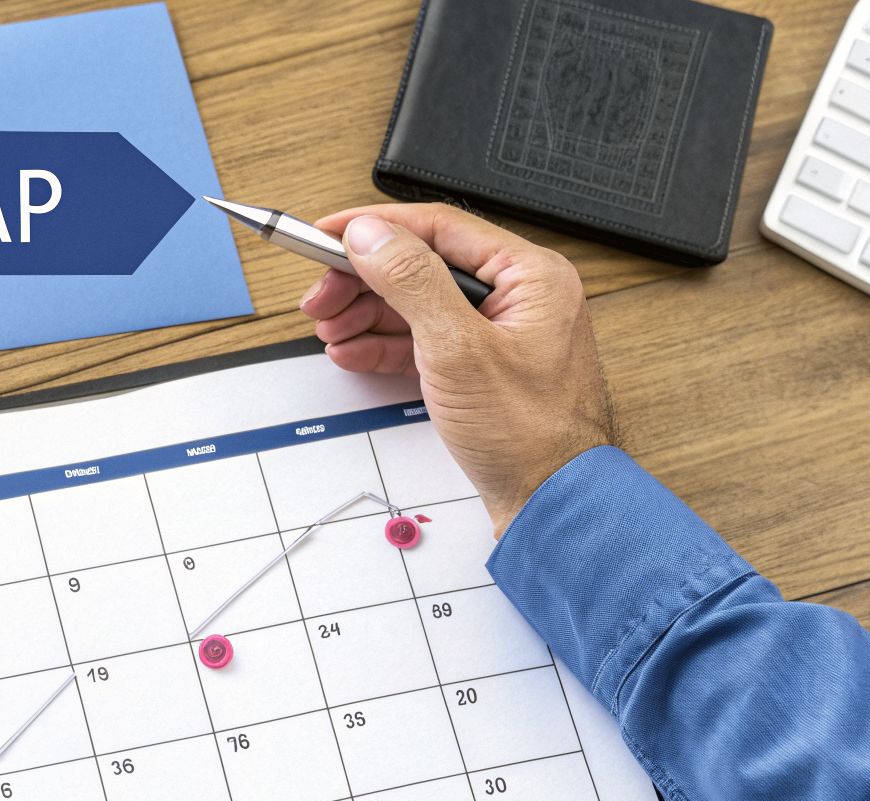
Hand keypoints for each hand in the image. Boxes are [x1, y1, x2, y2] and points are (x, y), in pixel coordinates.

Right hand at [298, 203, 611, 535]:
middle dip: (363, 280)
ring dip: (366, 313)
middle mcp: (517, 296)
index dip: (374, 228)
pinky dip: (384, 344)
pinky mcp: (480, 366)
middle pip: (421, 265)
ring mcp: (497, 332)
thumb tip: (373, 235)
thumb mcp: (459, 351)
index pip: (438, 227)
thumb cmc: (530, 436)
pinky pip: (423, 339)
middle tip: (320, 297)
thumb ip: (413, 283)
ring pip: (416, 303)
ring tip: (330, 329)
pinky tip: (352, 350)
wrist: (550, 502)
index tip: (324, 234)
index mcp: (529, 275)